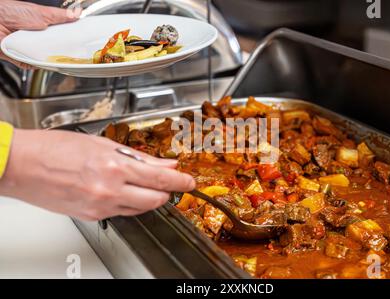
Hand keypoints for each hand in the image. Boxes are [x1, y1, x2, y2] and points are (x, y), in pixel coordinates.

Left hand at [0, 0, 80, 67]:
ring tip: (53, 55)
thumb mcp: (41, 12)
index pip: (61, 35)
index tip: (80, 43)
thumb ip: (59, 15)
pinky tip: (39, 61)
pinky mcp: (22, 58)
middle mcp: (37, 39)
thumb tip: (76, 14)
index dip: (70, 39)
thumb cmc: (11, 12)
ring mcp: (30, 48)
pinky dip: (36, 65)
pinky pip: (33, 65)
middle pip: (55, 49)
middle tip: (70, 52)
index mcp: (44, 27)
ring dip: (49, 59)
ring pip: (45, 59)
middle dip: (62, 52)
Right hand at [0, 130, 195, 220]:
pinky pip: (121, 212)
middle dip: (168, 192)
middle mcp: (110, 190)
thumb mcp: (102, 144)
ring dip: (149, 197)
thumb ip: (138, 157)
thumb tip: (164, 162)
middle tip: (172, 183)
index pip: (161, 178)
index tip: (189, 181)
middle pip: (156, 199)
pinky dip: (129, 202)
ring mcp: (101, 206)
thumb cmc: (55, 149)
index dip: (181, 181)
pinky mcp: (91, 216)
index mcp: (115, 167)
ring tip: (146, 183)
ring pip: (141, 208)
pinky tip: (124, 190)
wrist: (22, 165)